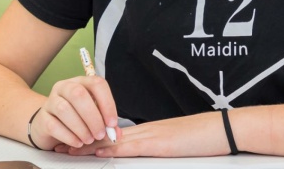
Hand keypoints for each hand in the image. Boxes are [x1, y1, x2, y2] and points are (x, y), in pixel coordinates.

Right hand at [30, 75, 119, 151]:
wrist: (48, 123)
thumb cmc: (75, 117)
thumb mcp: (92, 116)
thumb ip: (105, 123)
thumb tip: (116, 133)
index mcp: (81, 82)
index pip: (96, 84)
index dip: (107, 103)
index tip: (112, 122)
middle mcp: (64, 87)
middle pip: (79, 94)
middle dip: (93, 117)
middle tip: (100, 134)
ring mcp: (51, 101)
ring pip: (64, 109)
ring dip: (81, 127)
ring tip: (89, 139)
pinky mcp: (42, 118)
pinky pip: (54, 125)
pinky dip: (68, 136)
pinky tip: (77, 142)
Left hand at [59, 111, 231, 157]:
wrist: (224, 129)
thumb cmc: (204, 139)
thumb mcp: (175, 145)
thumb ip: (157, 148)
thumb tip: (145, 155)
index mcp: (148, 133)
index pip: (113, 137)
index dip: (91, 140)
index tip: (72, 144)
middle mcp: (146, 132)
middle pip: (106, 137)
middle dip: (81, 142)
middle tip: (59, 146)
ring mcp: (152, 136)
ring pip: (113, 141)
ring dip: (89, 145)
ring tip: (67, 149)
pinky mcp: (160, 144)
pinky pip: (132, 146)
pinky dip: (114, 148)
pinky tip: (100, 150)